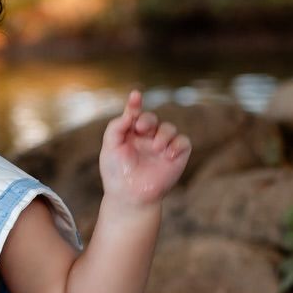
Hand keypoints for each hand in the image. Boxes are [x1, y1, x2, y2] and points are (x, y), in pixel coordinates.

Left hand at [98, 90, 191, 207]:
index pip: (134, 114)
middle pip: (152, 119)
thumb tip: (128, 112)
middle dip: (148, 120)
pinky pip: (183, 142)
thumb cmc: (116, 173)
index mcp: (130, 134)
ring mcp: (162, 146)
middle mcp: (147, 138)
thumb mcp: (110, 148)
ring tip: (156, 147)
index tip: (135, 96)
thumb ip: (116, 127)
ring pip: (169, 128)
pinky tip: (167, 155)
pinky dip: (177, 145)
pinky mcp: (176, 156)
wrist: (130, 196)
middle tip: (141, 128)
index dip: (135, 104)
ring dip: (163, 134)